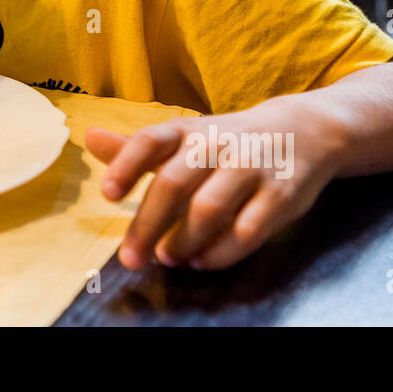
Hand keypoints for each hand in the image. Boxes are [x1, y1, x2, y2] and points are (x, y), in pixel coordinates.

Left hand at [85, 105, 341, 270]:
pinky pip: (248, 229)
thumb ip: (136, 148)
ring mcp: (251, 167)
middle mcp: (218, 143)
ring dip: (183, 240)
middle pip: (174, 182)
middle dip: (147, 224)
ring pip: (209, 207)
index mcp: (188, 130)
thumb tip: (88, 137)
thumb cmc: (228, 141)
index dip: (126, 166)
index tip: (107, 194)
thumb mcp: (183, 138)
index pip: (150, 141)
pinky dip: (222, 251)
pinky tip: (202, 261)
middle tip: (130, 257)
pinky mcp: (281, 194)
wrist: (304, 131)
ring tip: (167, 258)